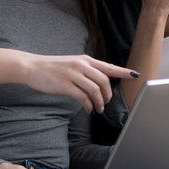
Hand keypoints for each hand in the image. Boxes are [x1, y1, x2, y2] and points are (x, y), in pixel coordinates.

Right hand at [23, 53, 138, 113]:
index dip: (123, 71)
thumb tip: (101, 84)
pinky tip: (88, 109)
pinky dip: (88, 105)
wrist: (32, 67)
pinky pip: (83, 98)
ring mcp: (72, 75)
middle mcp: (81, 65)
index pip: (108, 66)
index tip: (135, 75)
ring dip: (99, 102)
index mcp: (85, 60)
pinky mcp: (65, 85)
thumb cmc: (52, 67)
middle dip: (108, 95)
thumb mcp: (72, 63)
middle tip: (105, 103)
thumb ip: (86, 70)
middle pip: (104, 81)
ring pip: (95, 90)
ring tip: (97, 108)